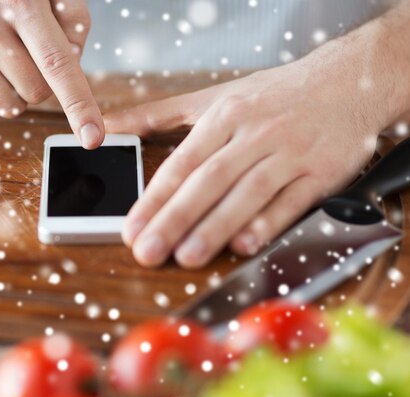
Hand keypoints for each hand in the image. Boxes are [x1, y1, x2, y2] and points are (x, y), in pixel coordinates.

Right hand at [0, 0, 103, 148]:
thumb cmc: (13, 0)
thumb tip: (73, 65)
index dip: (79, 105)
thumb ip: (75, 25)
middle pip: (37, 93)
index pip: (58, 64)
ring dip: (14, 94)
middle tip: (25, 55)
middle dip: (41, 83)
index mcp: (21, 3)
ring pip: (9, 108)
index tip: (93, 139)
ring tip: (1, 60)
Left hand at [105, 54, 390, 268]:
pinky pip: (292, 202)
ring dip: (216, 226)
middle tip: (147, 251)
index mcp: (224, 116)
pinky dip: (268, 224)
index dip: (153, 199)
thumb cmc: (271, 96)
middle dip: (175, 219)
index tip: (131, 229)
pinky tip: (244, 245)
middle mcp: (255, 134)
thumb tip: (108, 127)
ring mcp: (289, 154)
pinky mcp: (320, 173)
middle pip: (208, 181)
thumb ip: (156, 115)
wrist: (348, 81)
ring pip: (248, 193)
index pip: (181, 163)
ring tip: (187, 256)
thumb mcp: (211, 98)